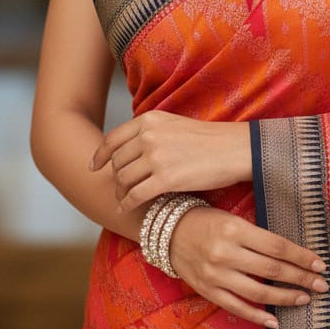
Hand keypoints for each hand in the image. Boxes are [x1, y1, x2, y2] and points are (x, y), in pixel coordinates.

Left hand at [89, 110, 251, 210]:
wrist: (235, 149)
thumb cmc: (209, 139)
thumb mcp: (174, 124)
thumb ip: (151, 132)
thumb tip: (131, 148)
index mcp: (149, 120)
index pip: (113, 139)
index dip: (100, 155)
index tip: (94, 166)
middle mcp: (148, 136)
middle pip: (118, 162)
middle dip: (115, 178)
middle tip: (119, 189)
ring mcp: (156, 158)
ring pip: (123, 180)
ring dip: (121, 192)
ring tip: (125, 199)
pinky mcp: (165, 179)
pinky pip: (135, 195)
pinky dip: (127, 204)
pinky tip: (126, 208)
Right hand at [169, 204, 328, 328]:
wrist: (167, 232)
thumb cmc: (205, 221)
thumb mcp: (231, 218)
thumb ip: (257, 235)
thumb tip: (292, 252)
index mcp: (234, 229)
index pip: (277, 246)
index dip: (301, 256)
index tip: (320, 264)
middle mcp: (225, 253)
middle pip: (272, 269)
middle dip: (301, 278)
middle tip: (321, 285)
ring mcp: (215, 275)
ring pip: (259, 292)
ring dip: (285, 298)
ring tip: (304, 299)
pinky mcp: (208, 291)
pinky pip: (237, 308)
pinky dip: (258, 317)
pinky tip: (276, 321)